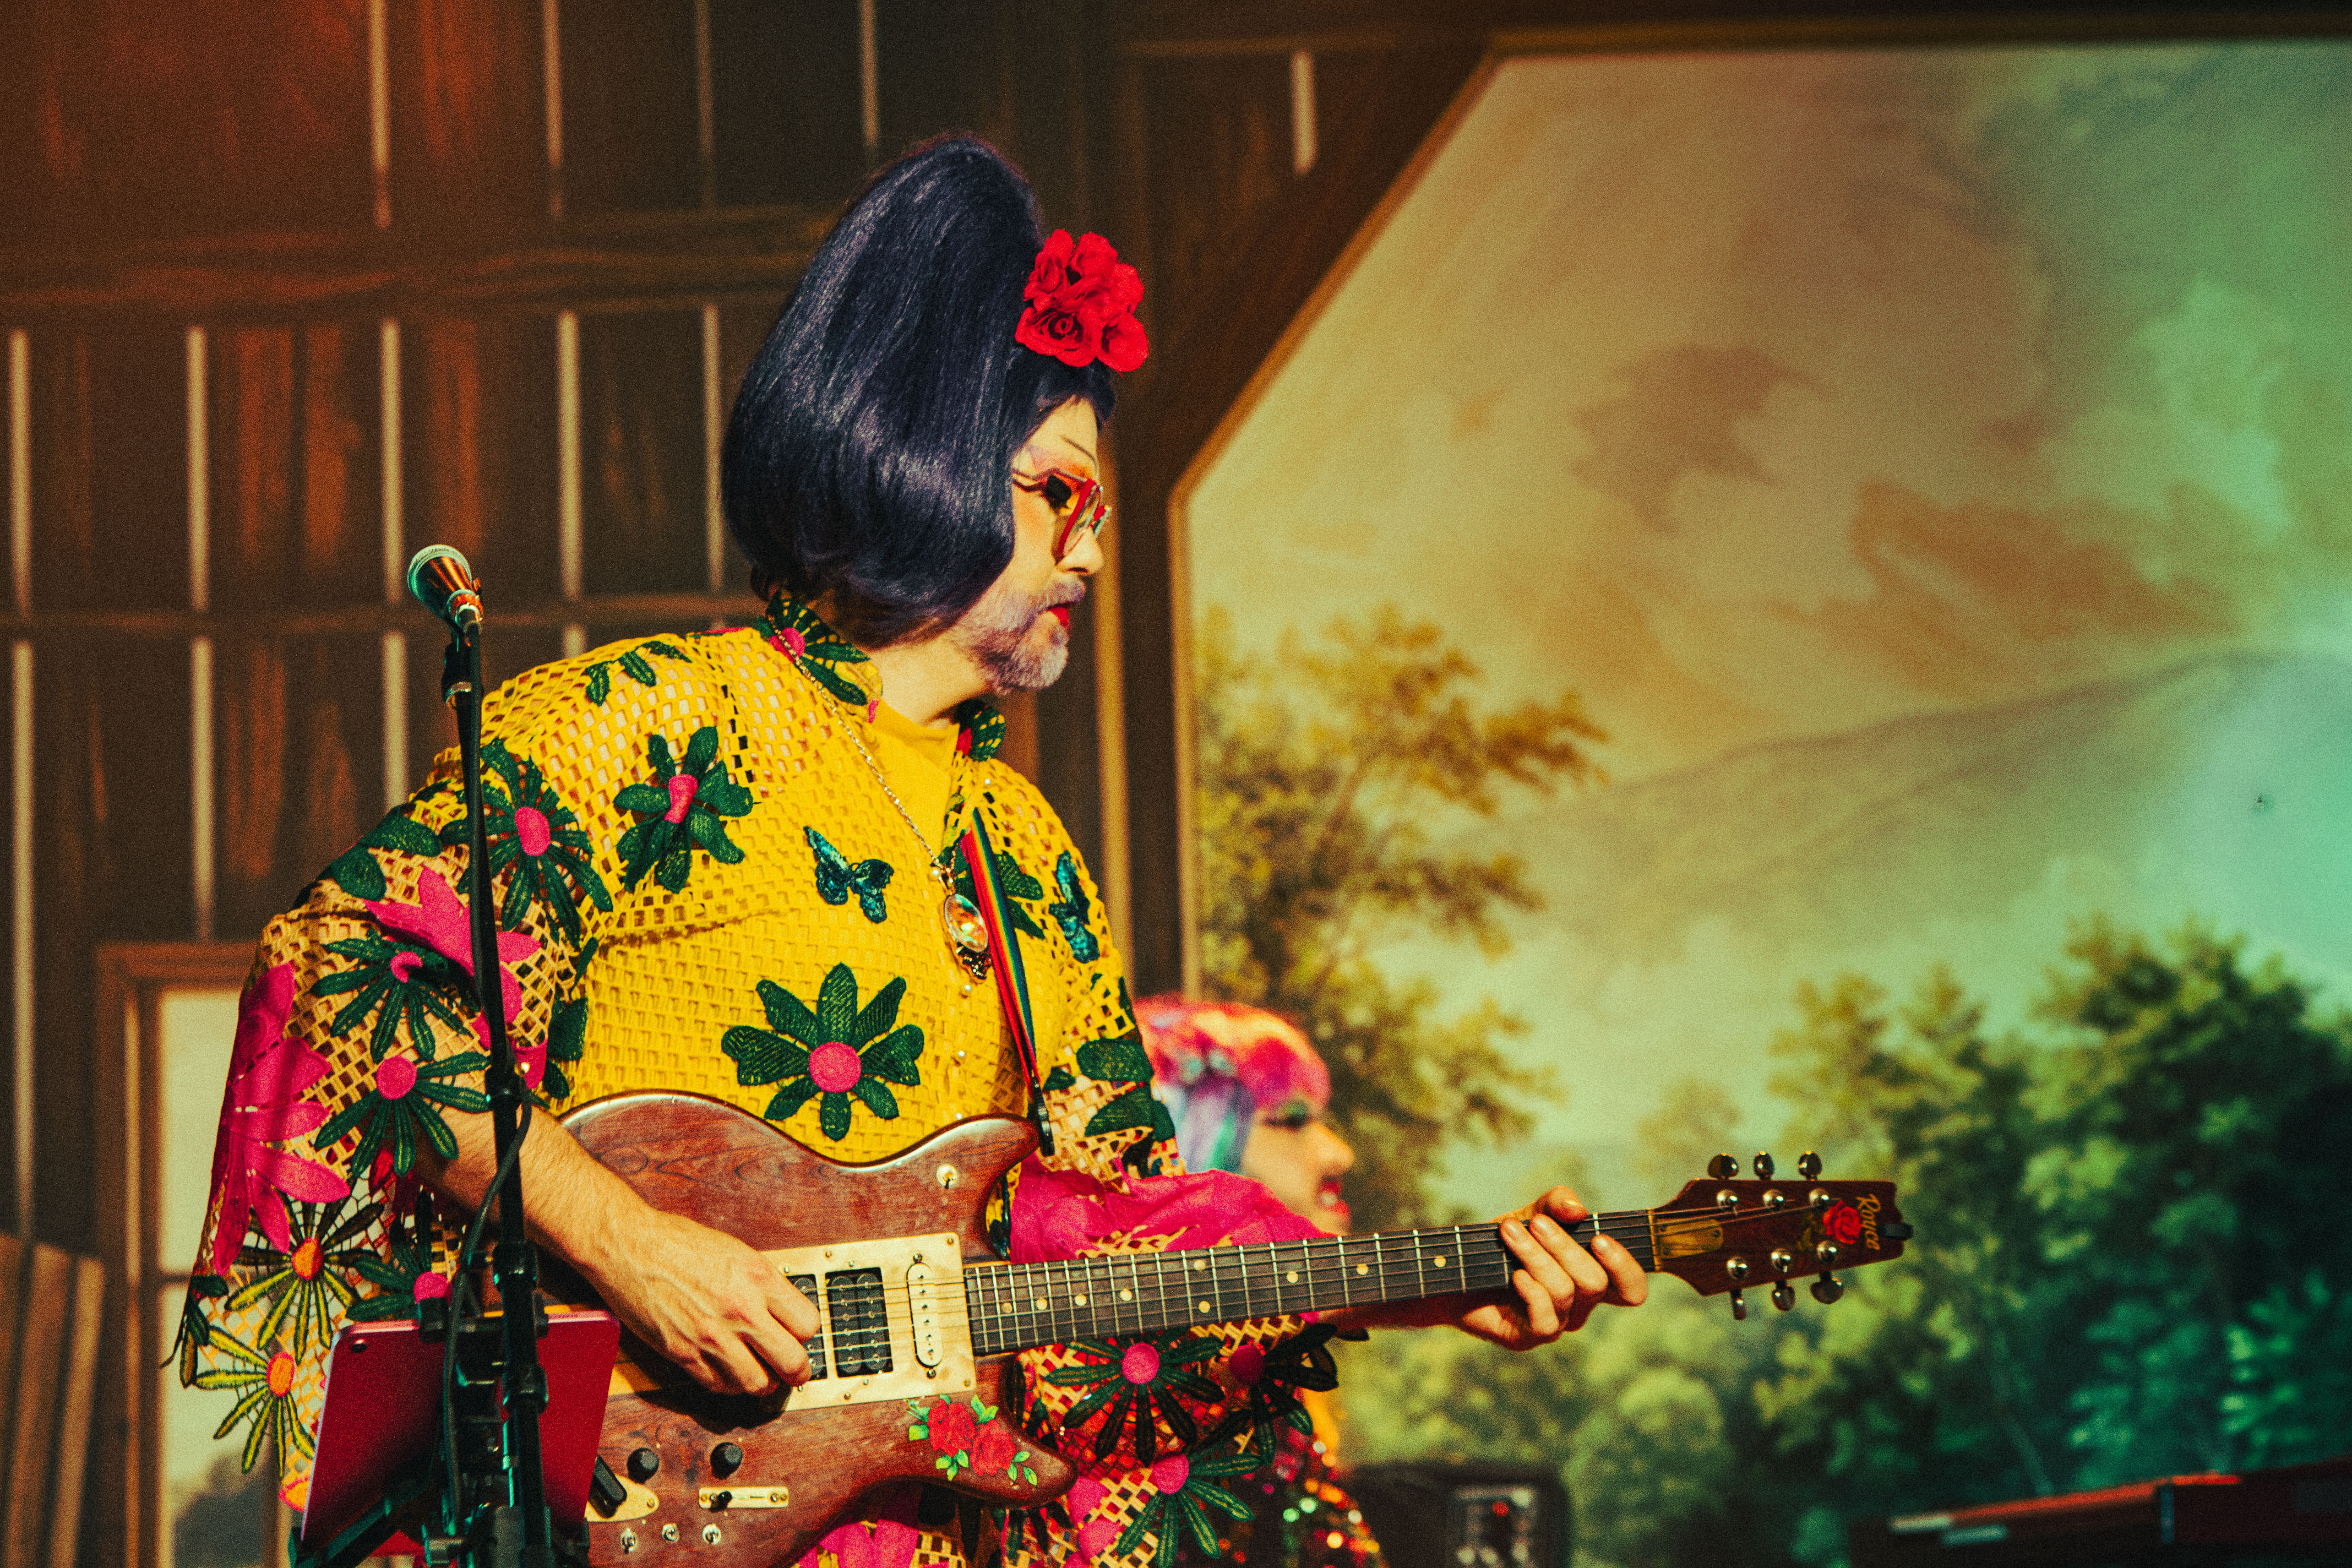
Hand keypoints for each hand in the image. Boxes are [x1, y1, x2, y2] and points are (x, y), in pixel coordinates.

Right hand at [581, 1208, 820, 1396]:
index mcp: (758, 1278)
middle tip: (794, 1369)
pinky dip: (729, 1385)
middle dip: (797, 1370)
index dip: (806, 1334)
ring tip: (761, 1374)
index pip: (808, 1324)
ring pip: (757, 1383)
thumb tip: (782, 1309)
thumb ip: (762, 1283)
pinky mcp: (684, 1353)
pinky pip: (718, 1386)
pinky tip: (729, 1373)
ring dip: (763, 1382)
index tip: (799, 1335)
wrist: (630, 1247)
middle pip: (792, 1361)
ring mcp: (712, 1335)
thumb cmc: (676, 1242)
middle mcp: (740, 1310)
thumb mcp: (736, 1251)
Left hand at [1457, 1186, 1645, 1348]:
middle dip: (1565, 1247)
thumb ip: (1558, 1204)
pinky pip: (1545, 1318)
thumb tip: (1578, 1210)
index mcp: (1591, 1278)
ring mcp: (1556, 1323)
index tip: (1600, 1237)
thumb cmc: (1505, 1242)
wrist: (1460, 1266)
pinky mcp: (1529, 1337)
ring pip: (1565, 1292)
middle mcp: (1580, 1305)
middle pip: (1596, 1283)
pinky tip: (1514, 1273)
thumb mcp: (1534, 1213)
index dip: (1626, 1267)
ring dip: (1536, 1256)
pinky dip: (1530, 1289)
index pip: (1631, 1288)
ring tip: (1509, 1232)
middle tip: (1536, 1223)